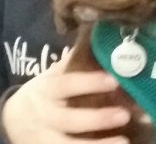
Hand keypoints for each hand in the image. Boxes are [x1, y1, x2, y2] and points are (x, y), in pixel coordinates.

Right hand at [2, 52, 129, 143]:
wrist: (16, 116)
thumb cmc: (46, 90)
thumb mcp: (54, 74)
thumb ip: (74, 61)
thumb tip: (100, 37)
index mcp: (47, 89)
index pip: (66, 84)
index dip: (88, 83)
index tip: (113, 80)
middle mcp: (45, 114)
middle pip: (67, 119)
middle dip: (96, 118)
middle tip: (124, 114)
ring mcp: (44, 137)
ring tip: (123, 141)